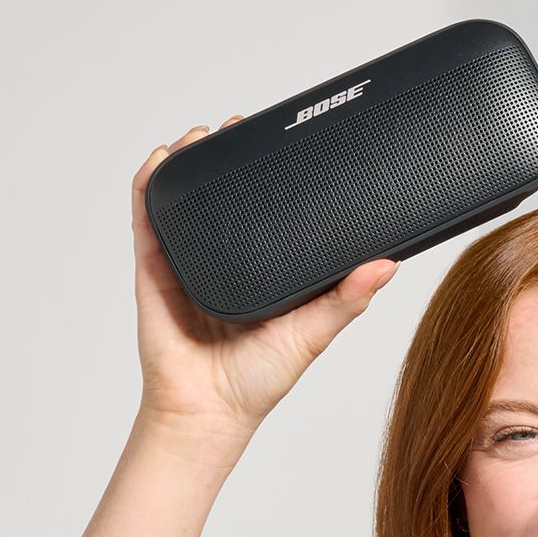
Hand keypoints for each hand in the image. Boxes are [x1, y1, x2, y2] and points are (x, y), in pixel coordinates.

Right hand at [131, 120, 399, 440]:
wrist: (209, 411)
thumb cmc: (259, 381)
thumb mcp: (314, 332)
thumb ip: (349, 298)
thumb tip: (388, 263)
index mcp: (262, 271)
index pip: (268, 215)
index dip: (273, 179)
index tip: (290, 142)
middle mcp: (224, 260)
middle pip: (223, 197)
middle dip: (229, 157)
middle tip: (246, 126)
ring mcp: (187, 260)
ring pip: (185, 198)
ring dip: (191, 160)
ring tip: (207, 134)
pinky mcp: (156, 268)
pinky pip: (149, 217)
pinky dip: (151, 184)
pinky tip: (163, 158)